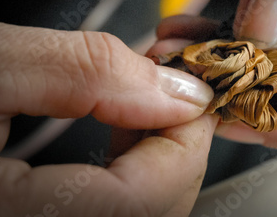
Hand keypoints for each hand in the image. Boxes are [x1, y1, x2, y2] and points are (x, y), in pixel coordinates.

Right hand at [0, 18, 216, 215]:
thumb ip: (84, 73)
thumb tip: (176, 89)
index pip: (150, 197)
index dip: (188, 134)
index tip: (192, 83)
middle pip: (156, 208)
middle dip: (178, 141)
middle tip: (166, 83)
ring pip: (141, 211)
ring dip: (159, 152)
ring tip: (138, 100)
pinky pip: (113, 207)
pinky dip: (133, 166)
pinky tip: (116, 130)